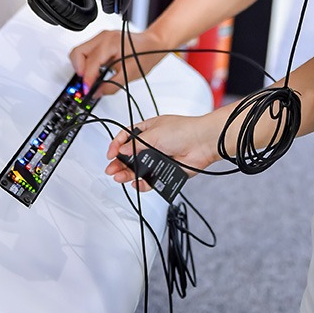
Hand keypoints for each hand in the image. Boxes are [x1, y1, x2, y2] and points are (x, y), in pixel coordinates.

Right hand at [69, 27, 166, 95]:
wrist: (154, 44)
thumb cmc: (146, 54)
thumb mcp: (130, 74)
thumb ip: (111, 86)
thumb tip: (96, 93)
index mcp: (110, 43)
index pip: (90, 62)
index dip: (87, 79)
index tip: (87, 91)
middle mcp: (103, 37)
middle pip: (78, 53)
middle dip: (78, 70)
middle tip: (85, 84)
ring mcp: (101, 37)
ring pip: (80, 51)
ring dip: (81, 67)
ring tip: (91, 79)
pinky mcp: (102, 40)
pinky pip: (86, 51)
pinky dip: (86, 63)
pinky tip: (95, 71)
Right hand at [105, 113, 219, 188]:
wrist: (202, 143)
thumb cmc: (184, 130)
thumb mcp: (154, 133)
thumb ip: (136, 144)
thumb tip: (122, 150)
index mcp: (148, 129)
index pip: (127, 136)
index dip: (117, 144)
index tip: (111, 154)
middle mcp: (152, 144)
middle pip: (130, 155)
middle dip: (119, 163)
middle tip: (111, 170)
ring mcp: (159, 157)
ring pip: (139, 169)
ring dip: (128, 174)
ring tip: (121, 177)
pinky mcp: (165, 171)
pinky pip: (150, 180)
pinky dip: (142, 183)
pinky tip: (137, 183)